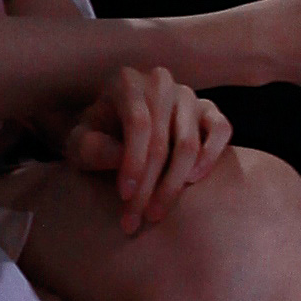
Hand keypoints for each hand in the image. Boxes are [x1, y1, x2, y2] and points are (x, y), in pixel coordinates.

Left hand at [59, 62, 231, 230]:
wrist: (113, 130)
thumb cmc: (96, 136)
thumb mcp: (79, 142)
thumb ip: (91, 147)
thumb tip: (119, 157)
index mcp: (127, 82)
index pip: (138, 123)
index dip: (132, 162)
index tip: (124, 196)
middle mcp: (161, 83)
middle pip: (163, 140)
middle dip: (149, 185)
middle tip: (136, 218)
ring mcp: (188, 95)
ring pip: (189, 144)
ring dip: (173, 184)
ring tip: (156, 212)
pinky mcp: (209, 110)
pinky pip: (221, 130)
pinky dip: (210, 157)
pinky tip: (192, 180)